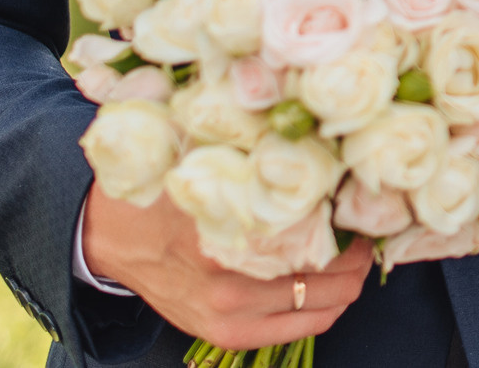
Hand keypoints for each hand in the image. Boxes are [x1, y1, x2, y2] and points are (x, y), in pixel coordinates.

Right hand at [81, 183, 371, 349]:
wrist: (113, 236)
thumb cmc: (167, 191)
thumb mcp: (208, 161)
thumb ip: (259, 158)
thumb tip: (325, 144)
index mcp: (230, 234)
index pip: (320, 230)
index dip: (351, 210)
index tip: (361, 194)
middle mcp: (231, 283)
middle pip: (333, 272)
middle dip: (358, 248)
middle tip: (365, 223)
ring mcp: (230, 315)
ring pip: (327, 303)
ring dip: (349, 277)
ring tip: (353, 248)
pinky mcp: (228, 334)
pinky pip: (305, 327)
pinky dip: (327, 304)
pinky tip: (331, 280)